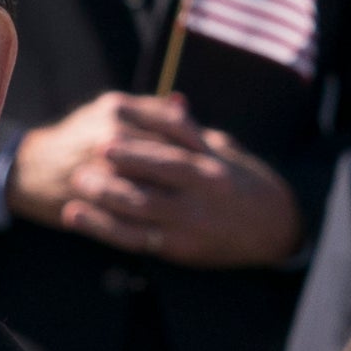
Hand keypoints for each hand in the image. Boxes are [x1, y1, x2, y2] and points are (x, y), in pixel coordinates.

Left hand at [4, 93, 303, 266]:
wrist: (274, 230)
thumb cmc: (244, 182)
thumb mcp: (224, 151)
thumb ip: (192, 131)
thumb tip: (170, 101)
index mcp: (211, 164)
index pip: (171, 144)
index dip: (138, 134)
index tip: (108, 121)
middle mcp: (202, 193)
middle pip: (154, 175)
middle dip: (119, 164)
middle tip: (86, 152)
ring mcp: (190, 223)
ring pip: (140, 208)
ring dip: (105, 196)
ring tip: (78, 182)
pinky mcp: (179, 249)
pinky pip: (134, 238)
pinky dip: (102, 228)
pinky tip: (77, 216)